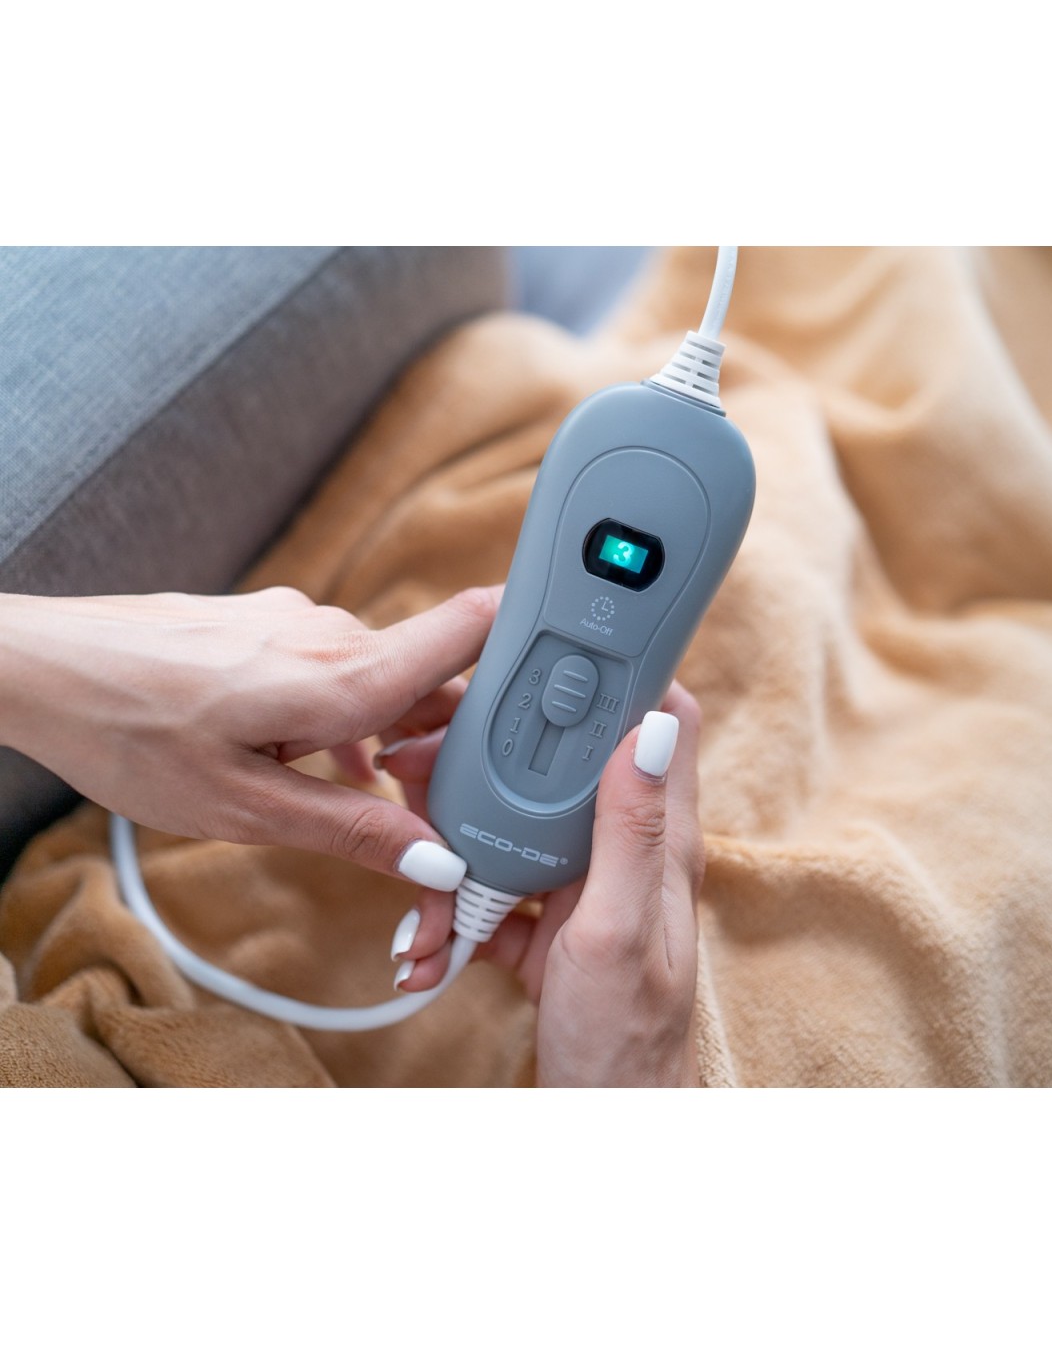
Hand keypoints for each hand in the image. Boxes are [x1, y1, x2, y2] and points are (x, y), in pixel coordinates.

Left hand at [0, 586, 498, 879]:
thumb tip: (437, 859)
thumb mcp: (244, 807)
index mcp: (343, 677)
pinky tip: (309, 758)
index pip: (471, 628)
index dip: (533, 635)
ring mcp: (299, 620)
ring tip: (358, 792)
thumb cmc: (130, 733)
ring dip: (388, 731)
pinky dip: (344, 713)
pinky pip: (336, 665)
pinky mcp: (269, 623)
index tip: (571, 666)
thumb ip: (351, 829)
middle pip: (433, 673)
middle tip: (438, 801)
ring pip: (382, 674)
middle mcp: (333, 633)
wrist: (39, 666)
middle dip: (447, 735)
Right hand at [379, 683, 705, 1086]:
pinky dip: (457, 914)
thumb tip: (650, 726)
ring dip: (459, 848)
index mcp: (661, 843)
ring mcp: (585, 891)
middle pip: (565, 770)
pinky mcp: (550, 928)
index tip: (550, 654)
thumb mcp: (616, 930)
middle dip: (493, 761)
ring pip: (518, 829)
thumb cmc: (623, 1041)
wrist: (599, 1126)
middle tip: (425, 759)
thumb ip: (630, 831)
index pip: (661, 725)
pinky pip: (496, 894)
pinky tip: (428, 948)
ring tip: (422, 888)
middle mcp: (626, 855)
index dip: (618, 679)